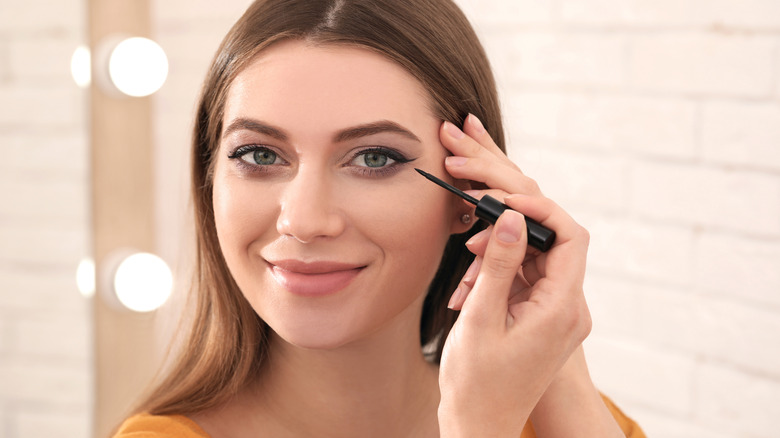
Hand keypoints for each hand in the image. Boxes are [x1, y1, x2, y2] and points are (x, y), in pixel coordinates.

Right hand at [436, 115, 592, 436]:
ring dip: (498, 234)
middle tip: (472, 164)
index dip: (536, 207)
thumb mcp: (480, 321)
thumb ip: (497, 265)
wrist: (480, 425)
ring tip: (462, 224)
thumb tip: (507, 215)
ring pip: (533, 250)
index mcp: (561, 308)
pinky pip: (522, 270)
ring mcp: (553, 308)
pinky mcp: (536, 312)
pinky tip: (465, 263)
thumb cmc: (477, 384)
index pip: (568, 235)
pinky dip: (496, 258)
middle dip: (513, 200)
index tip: (497, 197)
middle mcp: (566, 305)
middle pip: (551, 233)